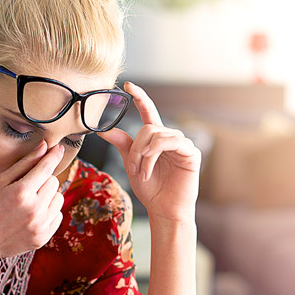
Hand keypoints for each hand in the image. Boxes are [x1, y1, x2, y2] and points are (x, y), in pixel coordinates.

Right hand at [0, 141, 64, 259]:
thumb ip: (24, 164)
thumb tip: (44, 146)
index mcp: (21, 192)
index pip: (45, 168)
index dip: (53, 156)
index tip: (58, 147)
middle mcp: (34, 210)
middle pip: (54, 182)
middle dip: (43, 180)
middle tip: (27, 187)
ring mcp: (40, 226)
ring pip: (59, 198)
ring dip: (48, 196)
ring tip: (29, 202)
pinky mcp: (43, 237)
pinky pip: (58, 216)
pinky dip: (48, 212)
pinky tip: (31, 215)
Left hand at [99, 82, 200, 222]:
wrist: (163, 209)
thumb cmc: (150, 189)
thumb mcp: (132, 164)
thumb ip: (122, 145)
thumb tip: (103, 130)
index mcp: (156, 139)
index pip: (148, 112)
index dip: (140, 97)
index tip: (128, 86)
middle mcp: (170, 137)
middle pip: (147, 128)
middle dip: (135, 149)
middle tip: (133, 168)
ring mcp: (182, 144)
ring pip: (156, 135)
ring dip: (143, 155)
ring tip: (141, 173)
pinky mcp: (191, 152)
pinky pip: (169, 142)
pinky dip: (154, 155)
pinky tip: (149, 169)